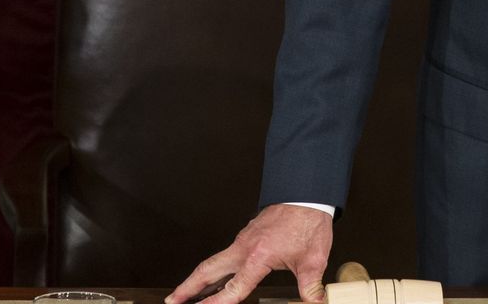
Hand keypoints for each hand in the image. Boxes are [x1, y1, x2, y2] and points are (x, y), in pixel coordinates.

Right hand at [167, 204, 333, 303]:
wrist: (306, 194)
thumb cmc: (307, 222)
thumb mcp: (313, 259)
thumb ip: (310, 286)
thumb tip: (314, 302)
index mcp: (258, 256)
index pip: (233, 288)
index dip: (216, 303)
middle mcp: (244, 248)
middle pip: (208, 271)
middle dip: (188, 288)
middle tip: (173, 300)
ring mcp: (242, 241)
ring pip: (213, 262)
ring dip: (198, 278)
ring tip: (186, 294)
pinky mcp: (246, 236)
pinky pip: (224, 256)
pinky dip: (213, 269)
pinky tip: (215, 277)